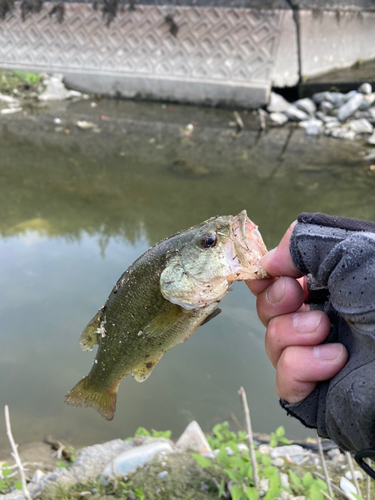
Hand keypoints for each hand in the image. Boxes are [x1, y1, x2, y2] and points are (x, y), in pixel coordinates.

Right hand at [247, 222, 347, 403]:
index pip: (282, 279)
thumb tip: (269, 262)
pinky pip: (284, 380)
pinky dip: (300, 367)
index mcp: (333, 287)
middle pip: (269, 309)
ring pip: (272, 342)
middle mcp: (324, 318)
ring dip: (291, 333)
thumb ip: (305, 242)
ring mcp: (319, 356)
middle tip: (296, 296)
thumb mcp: (350, 250)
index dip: (268, 276)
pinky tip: (334, 361)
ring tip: (325, 331)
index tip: (269, 273)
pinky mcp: (317, 392)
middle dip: (276, 300)